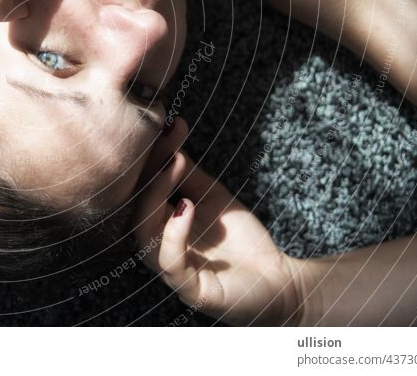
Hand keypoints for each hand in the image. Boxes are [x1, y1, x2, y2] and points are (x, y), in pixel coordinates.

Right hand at [133, 134, 301, 325]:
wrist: (280, 280)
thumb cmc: (242, 241)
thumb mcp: (212, 197)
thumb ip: (187, 175)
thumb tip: (167, 139)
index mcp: (160, 227)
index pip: (143, 190)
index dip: (151, 159)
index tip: (168, 125)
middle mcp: (159, 247)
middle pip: (136, 209)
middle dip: (149, 173)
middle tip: (167, 144)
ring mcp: (172, 270)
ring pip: (145, 235)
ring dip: (155, 197)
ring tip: (173, 167)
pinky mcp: (192, 290)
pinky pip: (170, 263)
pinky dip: (174, 234)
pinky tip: (185, 207)